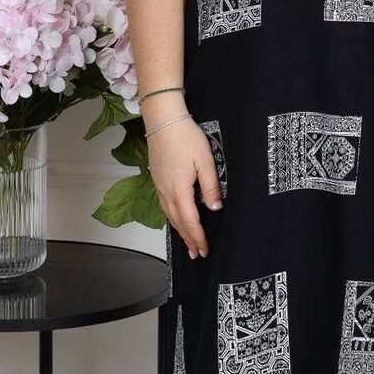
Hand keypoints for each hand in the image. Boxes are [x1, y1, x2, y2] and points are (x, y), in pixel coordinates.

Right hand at [148, 116, 223, 258]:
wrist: (163, 120)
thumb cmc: (185, 137)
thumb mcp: (205, 161)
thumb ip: (211, 186)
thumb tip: (215, 208)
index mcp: (179, 190)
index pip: (190, 221)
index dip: (198, 237)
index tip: (204, 250)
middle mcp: (166, 191)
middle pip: (177, 222)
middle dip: (188, 239)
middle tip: (197, 254)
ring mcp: (159, 185)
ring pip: (169, 215)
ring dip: (179, 230)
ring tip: (188, 243)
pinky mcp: (157, 179)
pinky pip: (164, 205)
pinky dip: (172, 217)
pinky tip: (176, 218)